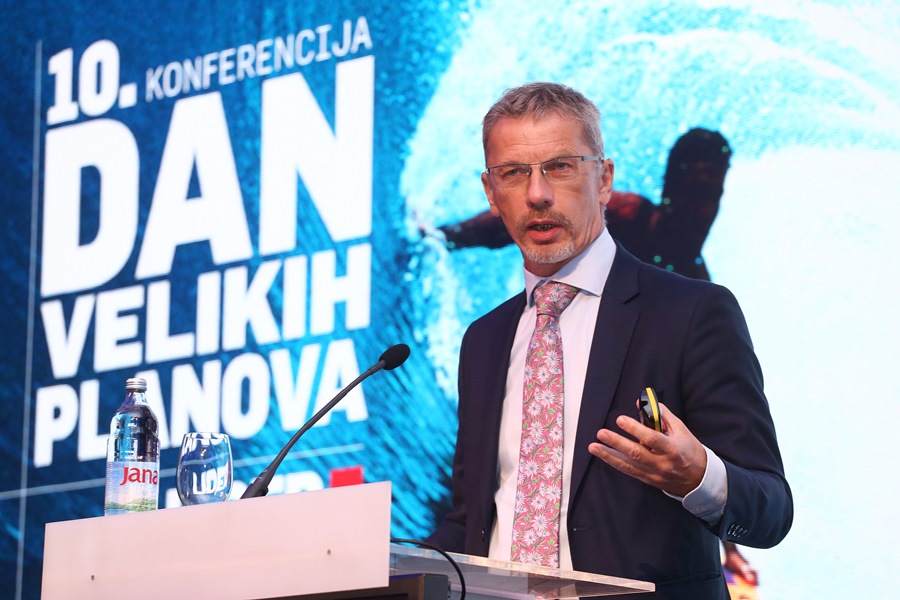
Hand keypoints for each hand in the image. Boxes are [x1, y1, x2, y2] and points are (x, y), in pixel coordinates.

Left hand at [588, 402, 706, 496]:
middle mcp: (662, 463)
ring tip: (593, 447)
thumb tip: (642, 403)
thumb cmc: (689, 450)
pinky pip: (628, 471)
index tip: (620, 419)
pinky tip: (603, 455)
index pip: (651, 439)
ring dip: (608, 455)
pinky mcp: (648, 480)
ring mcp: (654, 474)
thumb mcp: (681, 430)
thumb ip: (662, 416)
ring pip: (628, 465)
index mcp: (673, 449)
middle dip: (617, 443)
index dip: (635, 429)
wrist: (699, 479)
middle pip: (636, 453)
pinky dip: (614, 462)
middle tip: (601, 433)